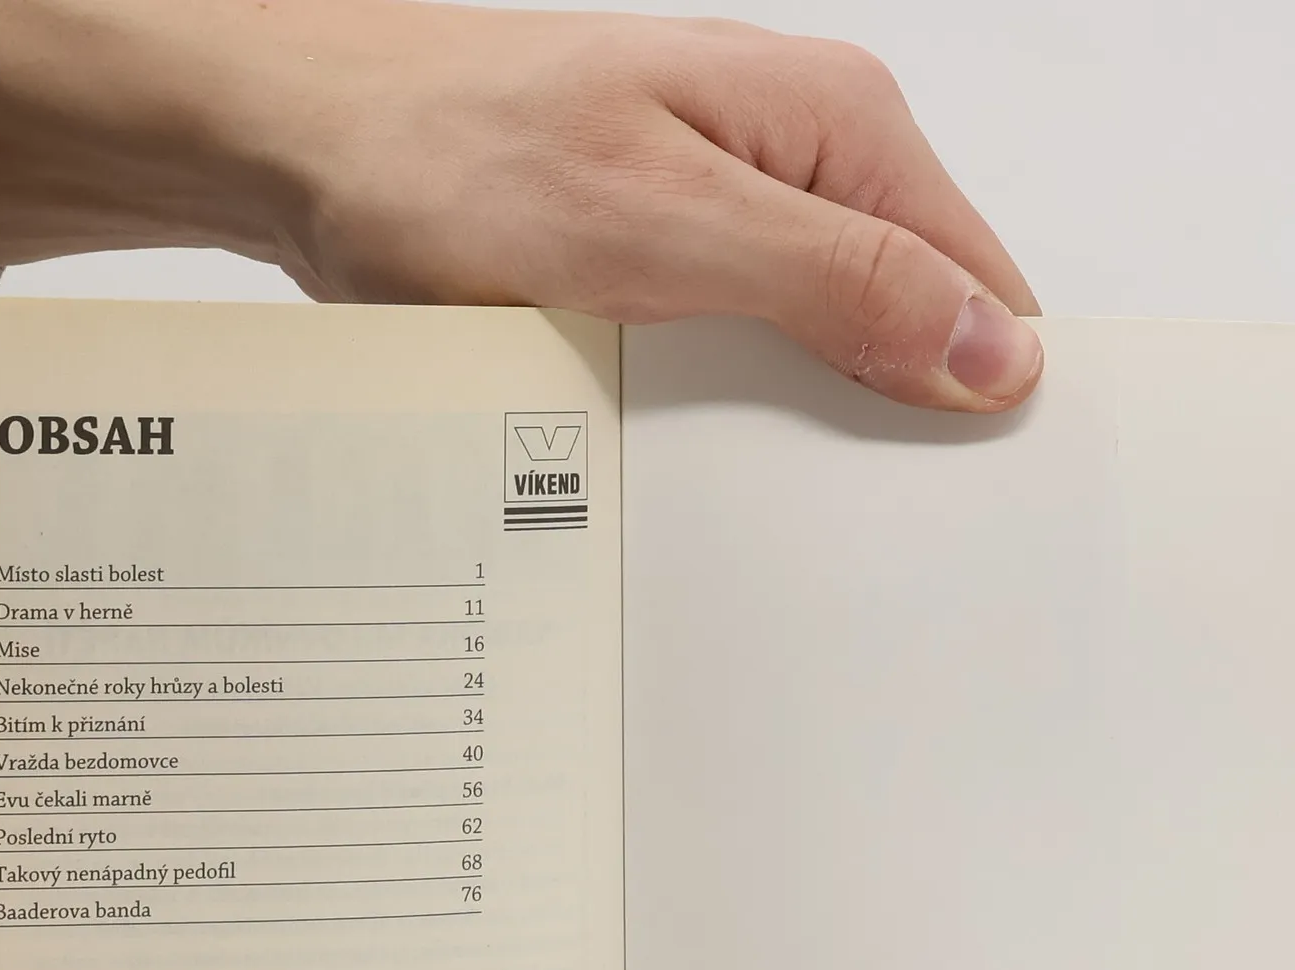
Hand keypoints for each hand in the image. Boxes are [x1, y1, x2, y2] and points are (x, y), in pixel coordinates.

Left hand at [0, 1, 1041, 410]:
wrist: (306, 147)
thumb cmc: (452, 157)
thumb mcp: (663, 230)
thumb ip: (837, 285)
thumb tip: (988, 350)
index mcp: (839, 129)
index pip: (982, 288)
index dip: (974, 400)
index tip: (949, 500)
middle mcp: (800, 160)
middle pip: (911, 328)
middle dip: (884, 425)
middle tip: (830, 514)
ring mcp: (734, 209)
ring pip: (825, 353)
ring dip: (798, 429)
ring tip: (741, 479)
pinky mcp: (671, 256)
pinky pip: (744, 357)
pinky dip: (727, 415)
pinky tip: (689, 448)